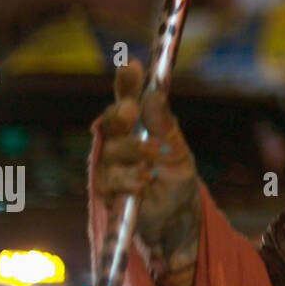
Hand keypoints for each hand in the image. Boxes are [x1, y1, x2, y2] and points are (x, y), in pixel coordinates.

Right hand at [92, 61, 201, 285]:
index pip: (128, 98)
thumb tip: (153, 96)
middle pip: (110, 121)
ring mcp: (109, 165)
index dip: (127, 82)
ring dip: (131, 152)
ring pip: (110, 151)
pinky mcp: (105, 190)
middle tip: (131, 109)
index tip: (132, 65)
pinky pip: (109, 179)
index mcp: (139, 126)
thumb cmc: (176, 180)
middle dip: (119, 114)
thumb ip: (164, 126)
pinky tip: (142, 181)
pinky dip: (128, 179)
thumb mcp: (179, 151)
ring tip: (152, 160)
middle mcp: (119, 141)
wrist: (176, 219)